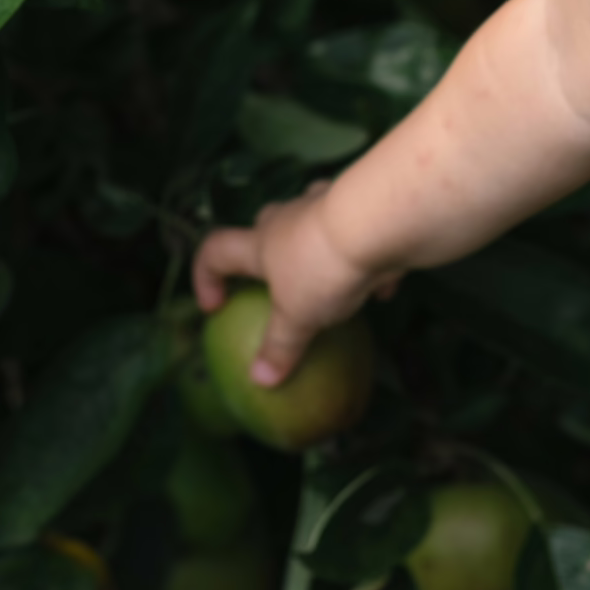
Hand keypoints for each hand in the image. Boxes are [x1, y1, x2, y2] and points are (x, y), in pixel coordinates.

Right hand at [191, 184, 397, 387]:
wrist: (379, 222)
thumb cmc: (322, 268)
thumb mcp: (298, 318)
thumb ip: (279, 347)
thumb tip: (260, 380)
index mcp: (261, 244)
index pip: (216, 250)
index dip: (206, 275)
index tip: (215, 307)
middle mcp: (288, 220)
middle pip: (263, 226)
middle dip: (264, 248)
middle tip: (276, 283)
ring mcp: (326, 209)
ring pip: (311, 222)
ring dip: (316, 249)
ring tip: (331, 284)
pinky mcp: (363, 213)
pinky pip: (359, 239)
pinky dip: (365, 262)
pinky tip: (383, 291)